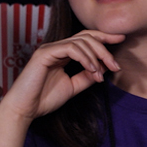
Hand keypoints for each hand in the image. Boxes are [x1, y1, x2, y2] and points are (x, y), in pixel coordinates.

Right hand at [0, 30, 123, 121]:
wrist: (24, 109)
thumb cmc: (43, 99)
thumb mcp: (73, 87)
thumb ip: (87, 77)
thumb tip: (105, 68)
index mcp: (62, 53)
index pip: (86, 38)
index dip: (104, 37)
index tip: (121, 39)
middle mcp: (56, 47)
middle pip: (87, 36)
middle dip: (105, 48)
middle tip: (116, 65)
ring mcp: (50, 48)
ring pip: (81, 41)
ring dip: (96, 57)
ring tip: (101, 74)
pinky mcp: (45, 53)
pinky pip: (71, 48)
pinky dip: (85, 58)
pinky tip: (92, 70)